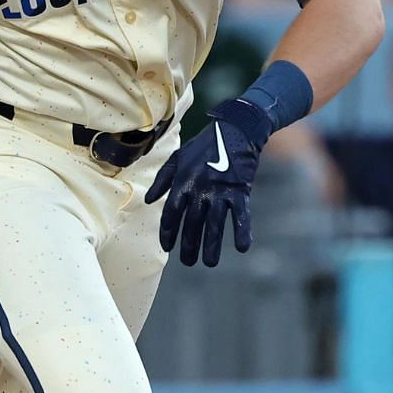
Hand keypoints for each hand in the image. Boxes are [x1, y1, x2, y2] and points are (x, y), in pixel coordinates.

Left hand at [144, 100, 267, 266]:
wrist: (236, 129)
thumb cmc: (205, 144)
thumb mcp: (178, 157)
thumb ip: (163, 179)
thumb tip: (150, 201)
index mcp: (183, 181)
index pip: (171, 213)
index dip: (168, 232)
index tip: (167, 247)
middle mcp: (200, 189)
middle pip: (192, 224)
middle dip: (189, 246)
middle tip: (188, 262)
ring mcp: (221, 191)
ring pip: (214, 224)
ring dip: (212, 245)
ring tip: (210, 263)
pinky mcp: (240, 190)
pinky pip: (241, 215)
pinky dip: (242, 231)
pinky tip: (242, 248)